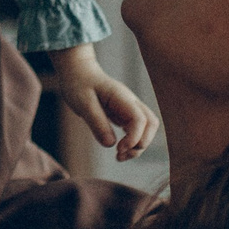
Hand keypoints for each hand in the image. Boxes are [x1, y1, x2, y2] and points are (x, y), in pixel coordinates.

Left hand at [46, 42, 158, 161]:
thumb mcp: (82, 104)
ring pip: (147, 129)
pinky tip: (118, 150)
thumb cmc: (79, 84)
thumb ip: (96, 122)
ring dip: (137, 145)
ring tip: (119, 157)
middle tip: (120, 155)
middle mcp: (130, 102)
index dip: (134, 138)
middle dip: (141, 143)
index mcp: (122, 97)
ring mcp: (129, 108)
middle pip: (151, 124)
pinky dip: (131, 143)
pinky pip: (136, 130)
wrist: (77, 71)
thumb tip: (111, 144)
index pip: (140, 119)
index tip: (118, 149)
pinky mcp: (124, 114)